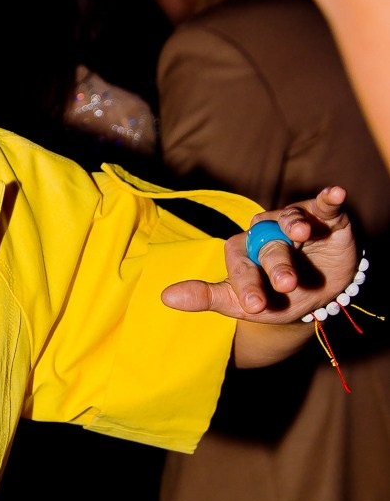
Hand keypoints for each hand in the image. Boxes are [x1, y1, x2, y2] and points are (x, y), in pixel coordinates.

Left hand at [161, 186, 357, 321]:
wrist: (319, 295)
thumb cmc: (275, 297)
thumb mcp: (242, 303)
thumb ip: (207, 297)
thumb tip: (165, 297)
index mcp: (244, 251)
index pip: (240, 263)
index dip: (247, 283)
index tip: (255, 305)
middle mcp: (267, 232)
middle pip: (267, 243)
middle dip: (277, 264)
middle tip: (287, 284)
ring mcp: (295, 223)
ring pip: (291, 220)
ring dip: (295, 224)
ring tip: (302, 233)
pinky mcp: (325, 218)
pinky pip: (325, 205)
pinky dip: (329, 199)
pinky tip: (334, 194)